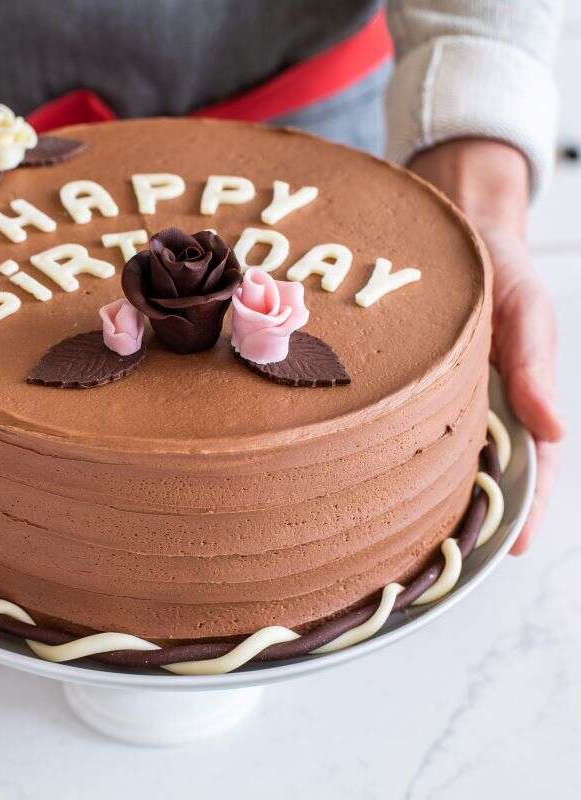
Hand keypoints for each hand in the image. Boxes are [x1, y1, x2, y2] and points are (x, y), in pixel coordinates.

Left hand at [410, 139, 564, 553]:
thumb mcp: (527, 311)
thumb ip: (536, 368)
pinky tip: (354, 476)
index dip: (524, 510)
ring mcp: (443, 400)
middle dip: (465, 519)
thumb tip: (555, 430)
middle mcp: (481, 408)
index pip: (533, 467)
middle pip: (481, 475)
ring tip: (390, 539)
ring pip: (437, 460)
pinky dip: (383, 452)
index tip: (507, 550)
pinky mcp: (406, 386)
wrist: (453, 224)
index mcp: (522, 399)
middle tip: (436, 562)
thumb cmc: (501, 269)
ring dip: (421, 496)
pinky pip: (396, 426)